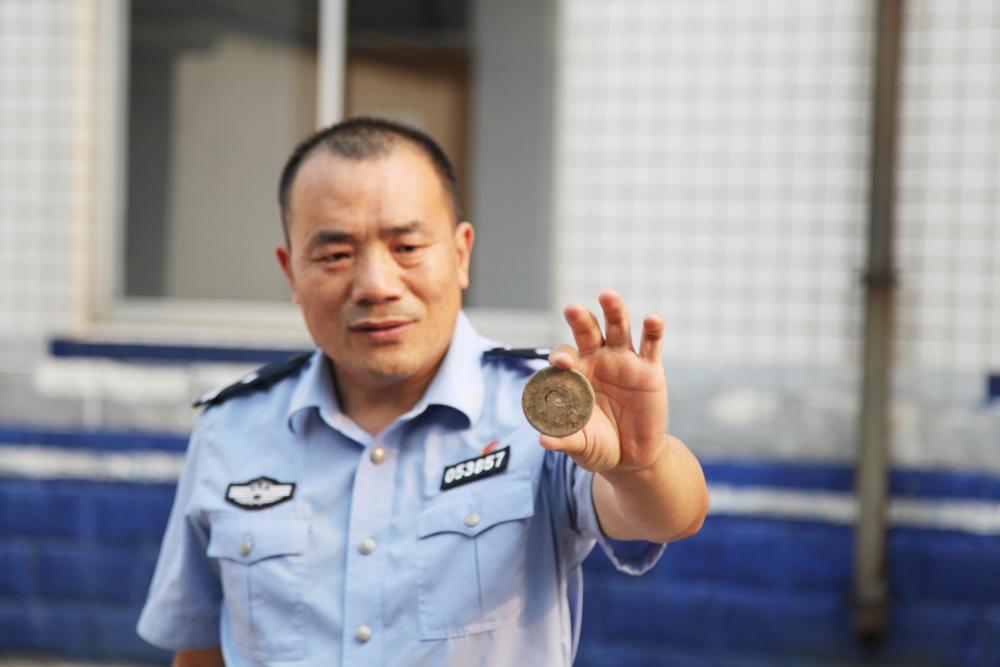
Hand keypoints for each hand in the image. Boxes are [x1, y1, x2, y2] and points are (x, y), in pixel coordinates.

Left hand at [540, 290, 667, 472]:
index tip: (562, 364)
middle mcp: (597, 360)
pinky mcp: (649, 369)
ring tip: (607, 296)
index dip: (562, 357)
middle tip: (572, 309)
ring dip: (613, 310)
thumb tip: (544, 440)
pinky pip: (652, 344)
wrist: (632, 457)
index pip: (564, 356)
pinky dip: (653, 329)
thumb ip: (564, 440)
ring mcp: (624, 361)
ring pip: (618, 327)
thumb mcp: (581, 445)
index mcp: (575, 374)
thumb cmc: (598, 445)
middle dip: (580, 319)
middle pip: (587, 331)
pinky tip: (653, 319)